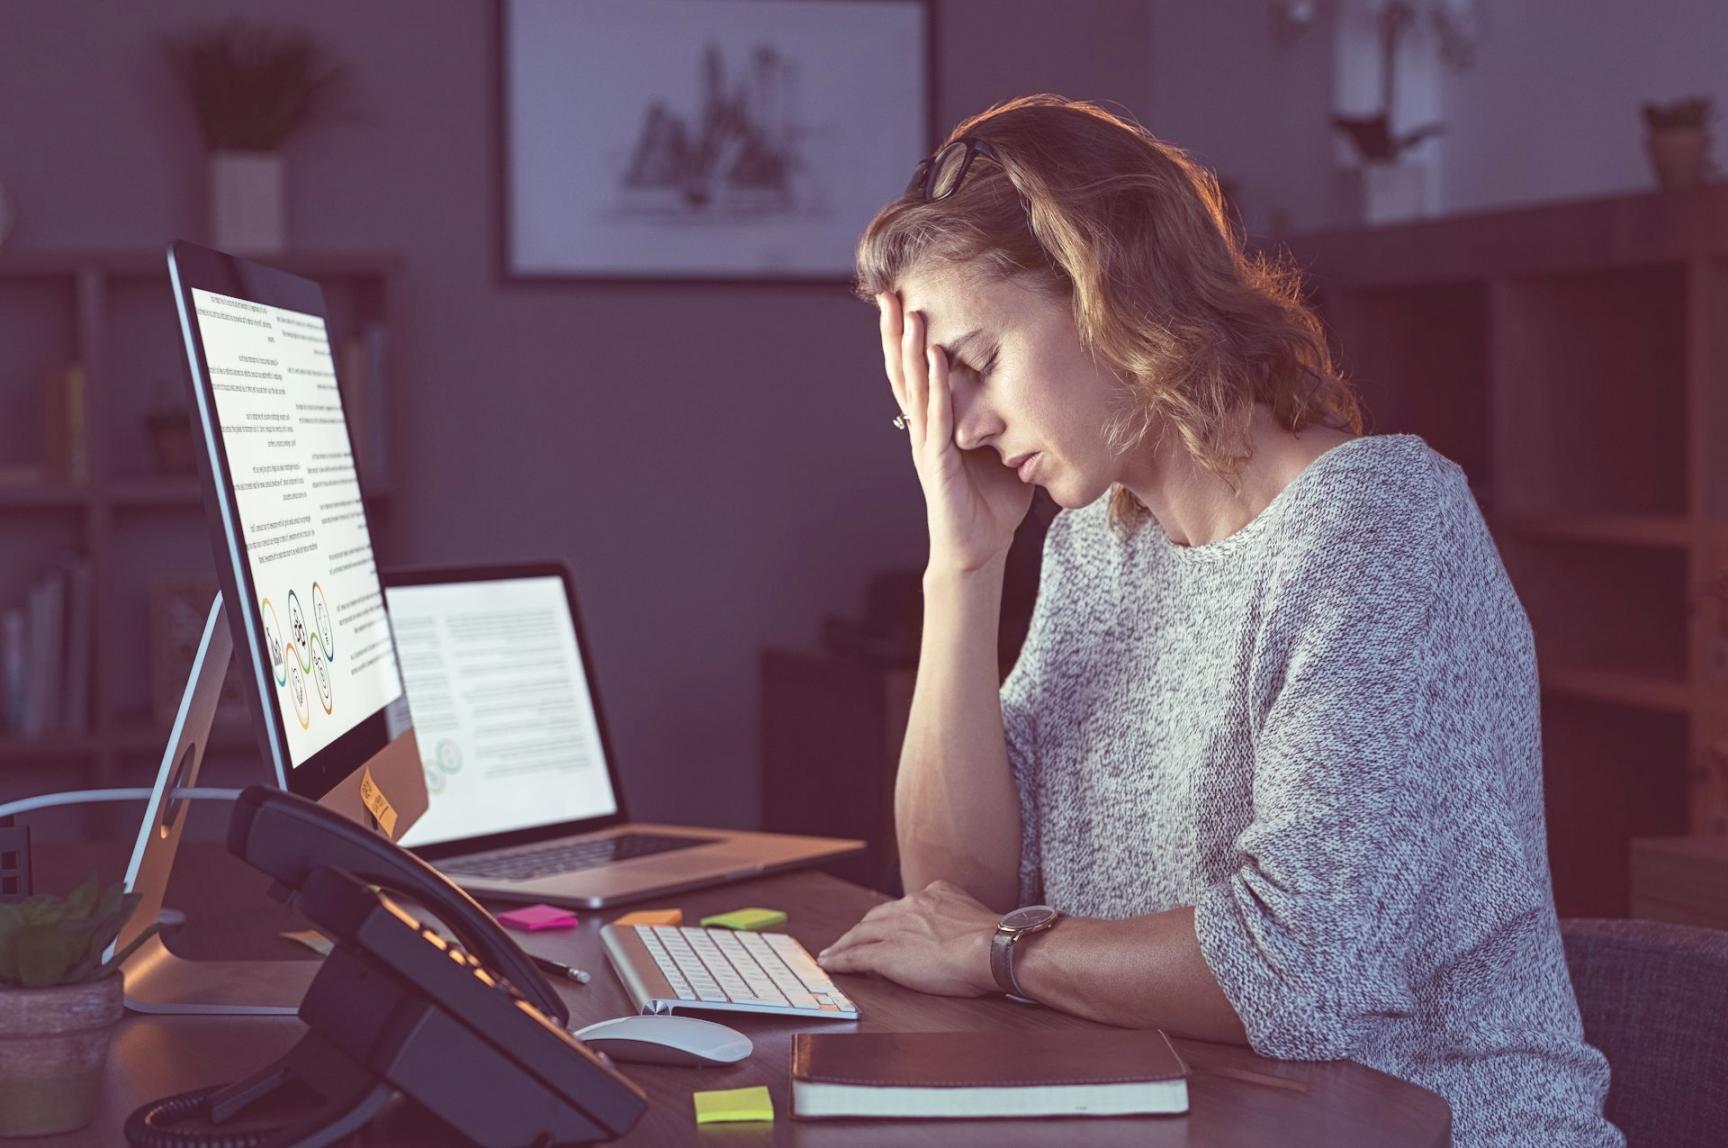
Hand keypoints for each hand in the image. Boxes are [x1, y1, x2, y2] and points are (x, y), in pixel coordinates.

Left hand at [816, 879, 999, 997]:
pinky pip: (855, 956)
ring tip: (832, 954)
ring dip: (843, 944)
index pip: (903, 907)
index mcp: (935, 893)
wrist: (992, 948)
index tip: (883, 927)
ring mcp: (896, 928)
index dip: (889, 920)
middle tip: (849, 941)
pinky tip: (830, 964)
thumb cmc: (996, 942)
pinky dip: (839, 960)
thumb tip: (968, 936)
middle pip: (876, 917)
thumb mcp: (978, 918)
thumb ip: (963, 920)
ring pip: (860, 934)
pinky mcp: (886, 953)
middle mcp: (911, 905)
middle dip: (861, 930)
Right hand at [877, 292, 1033, 572]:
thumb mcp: (1003, 451)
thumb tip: (1034, 393)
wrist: (977, 549)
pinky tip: (931, 354)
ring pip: (913, 386)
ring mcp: (927, 442)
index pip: (916, 373)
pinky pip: (936, 413)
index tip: (901, 301)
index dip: (906, 339)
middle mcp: (924, 428)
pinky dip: (934, 382)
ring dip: (909, 347)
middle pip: (903, 371)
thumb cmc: (990, 505)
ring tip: (905, 311)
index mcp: (936, 424)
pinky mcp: (936, 460)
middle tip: (886, 292)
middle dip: (895, 332)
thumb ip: (1006, 421)